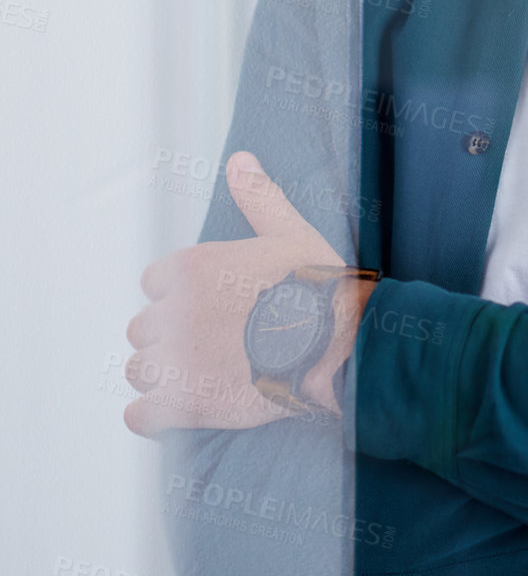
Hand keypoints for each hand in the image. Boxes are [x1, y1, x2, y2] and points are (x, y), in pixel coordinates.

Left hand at [123, 152, 373, 437]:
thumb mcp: (290, 232)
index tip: (214, 307)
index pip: (155, 284)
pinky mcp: (185, 404)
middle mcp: (174, 312)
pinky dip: (155, 416)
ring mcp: (177, 360)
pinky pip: (140, 415)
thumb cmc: (319, 289)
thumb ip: (258, 196)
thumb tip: (241, 160)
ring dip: (164, 375)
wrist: (339, 346)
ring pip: (140, 369)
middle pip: (145, 328)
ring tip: (205, 377)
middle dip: (173, 338)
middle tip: (216, 345)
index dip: (182, 297)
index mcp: (191, 268)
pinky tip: (184, 408)